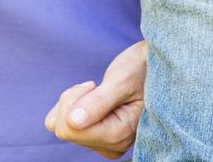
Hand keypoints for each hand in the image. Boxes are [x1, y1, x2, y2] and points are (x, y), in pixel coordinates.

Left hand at [43, 40, 146, 157]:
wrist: (151, 67)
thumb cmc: (141, 70)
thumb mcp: (121, 81)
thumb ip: (98, 103)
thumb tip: (72, 122)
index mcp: (119, 135)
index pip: (70, 128)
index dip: (74, 100)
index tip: (93, 84)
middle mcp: (111, 146)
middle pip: (64, 128)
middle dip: (73, 100)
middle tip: (95, 86)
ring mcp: (103, 144)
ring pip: (61, 127)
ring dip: (72, 102)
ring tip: (95, 91)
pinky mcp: (96, 138)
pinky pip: (63, 127)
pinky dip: (71, 107)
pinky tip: (91, 99)